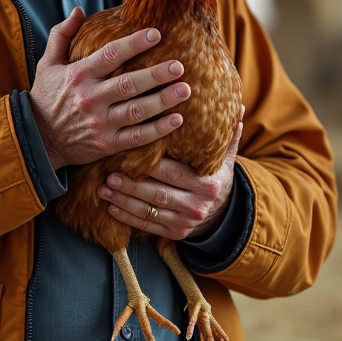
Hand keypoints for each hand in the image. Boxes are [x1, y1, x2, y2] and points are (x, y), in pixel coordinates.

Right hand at [29, 7, 190, 169]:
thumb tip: (79, 10)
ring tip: (185, 89)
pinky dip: (158, 130)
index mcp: (79, 75)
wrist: (36, 140)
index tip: (156, 34)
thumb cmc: (46, 98)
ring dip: (163, 100)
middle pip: (129, 84)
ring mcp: (100, 123)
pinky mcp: (107, 144)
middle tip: (180, 65)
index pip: (110, 55)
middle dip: (157, 74)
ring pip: (137, 111)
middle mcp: (90, 98)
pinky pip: (137, 137)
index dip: (134, 43)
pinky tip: (177, 120)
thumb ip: (61, 34)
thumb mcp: (47, 63)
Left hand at [98, 107, 243, 240]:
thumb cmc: (216, 178)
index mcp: (208, 183)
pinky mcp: (175, 234)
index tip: (130, 154)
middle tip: (110, 174)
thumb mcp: (226, 160)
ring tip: (104, 189)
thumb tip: (237, 106)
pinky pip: (148, 226)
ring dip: (124, 201)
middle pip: (158, 193)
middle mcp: (197, 205)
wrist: (224, 215)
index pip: (175, 172)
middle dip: (132, 185)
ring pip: (149, 211)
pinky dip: (128, 218)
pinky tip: (111, 209)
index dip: (152, 165)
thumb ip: (227, 135)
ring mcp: (185, 222)